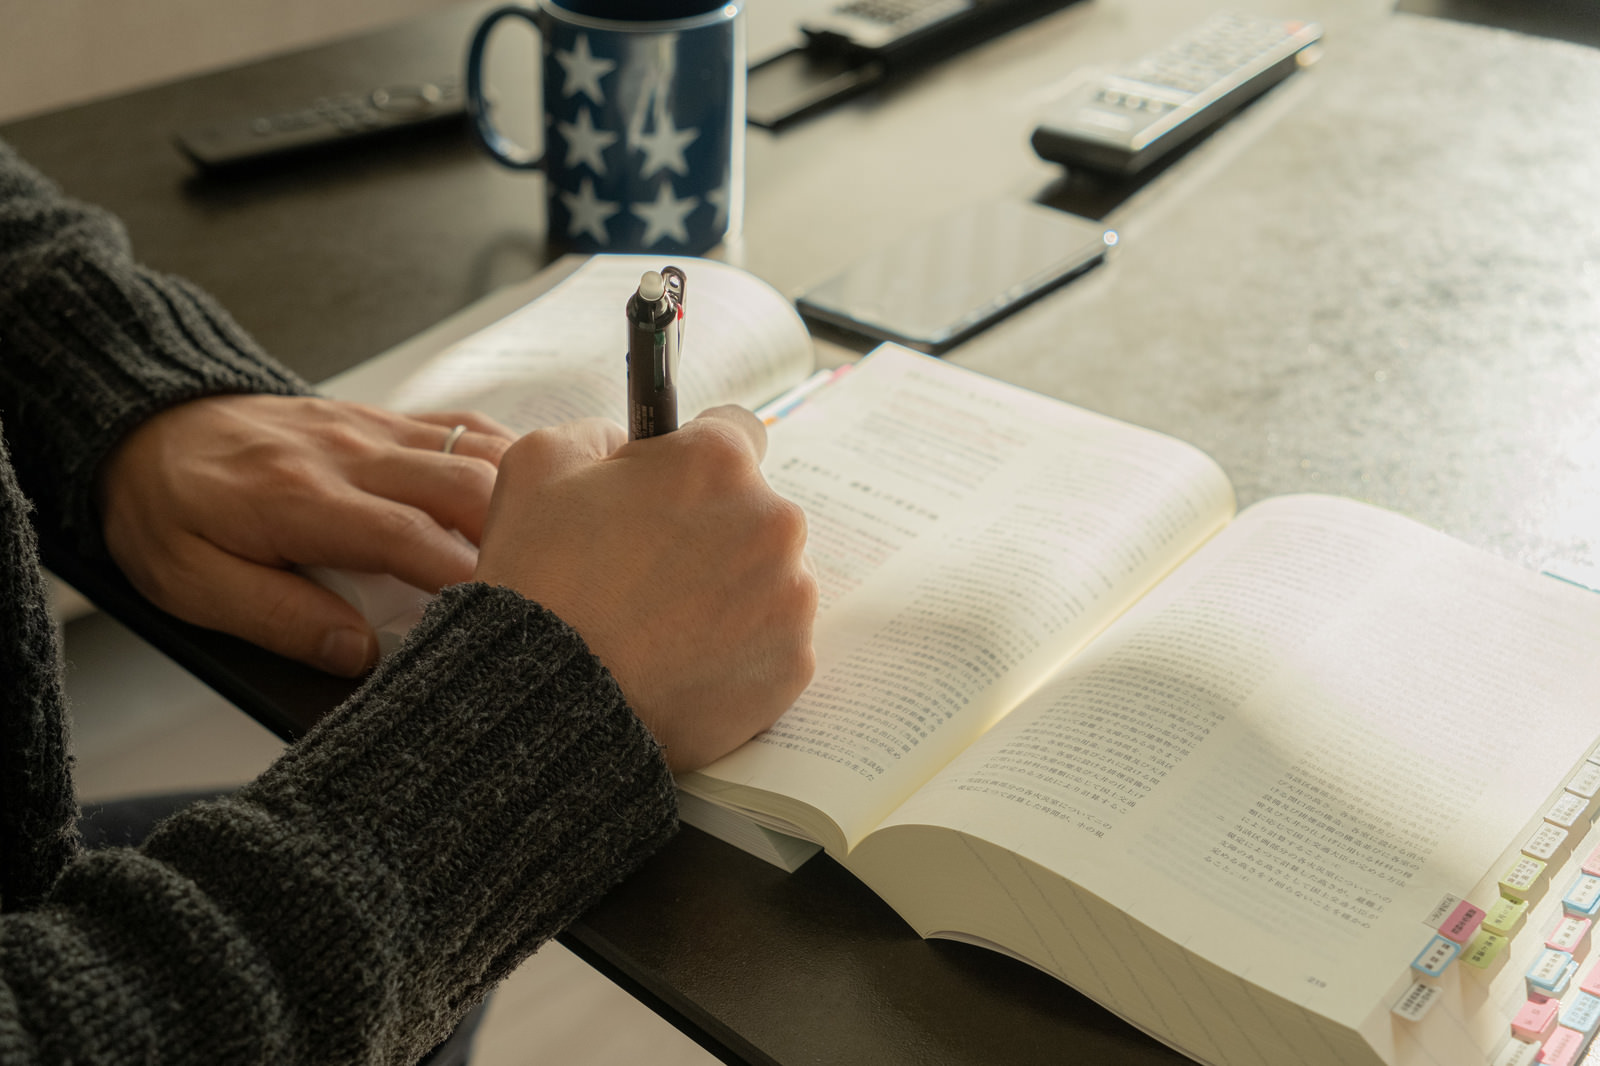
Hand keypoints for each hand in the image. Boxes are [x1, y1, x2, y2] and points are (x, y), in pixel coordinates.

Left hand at [98, 394, 514, 676]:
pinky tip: (537, 489)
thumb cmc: (167, 507)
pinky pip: (461, 426)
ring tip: (565, 538)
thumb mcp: (191, 584)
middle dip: (522, 532)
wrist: (144, 423)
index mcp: (301, 501)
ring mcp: (372, 428)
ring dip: (529, 491)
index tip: (509, 615)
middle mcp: (349, 455)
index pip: (407, 537)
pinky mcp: (383, 419)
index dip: (467, 576)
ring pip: (476, 449)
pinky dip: (508, 457)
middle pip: (464, 483)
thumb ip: (277, 619)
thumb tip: (360, 655)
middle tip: (554, 584)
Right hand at [475, 407, 817, 772]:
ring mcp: (790, 597)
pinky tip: (681, 662)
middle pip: (754, 511)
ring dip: (726, 592)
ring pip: (766, 579)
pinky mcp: (793, 664)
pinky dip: (736, 650)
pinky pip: (770, 643)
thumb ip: (595, 433)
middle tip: (649, 570)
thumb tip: (624, 444)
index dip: (696, 460)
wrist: (549, 700)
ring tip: (660, 625)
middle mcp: (773, 520)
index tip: (673, 488)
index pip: (736, 432)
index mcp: (717, 461)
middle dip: (712, 531)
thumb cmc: (539, 578)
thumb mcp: (536, 463)